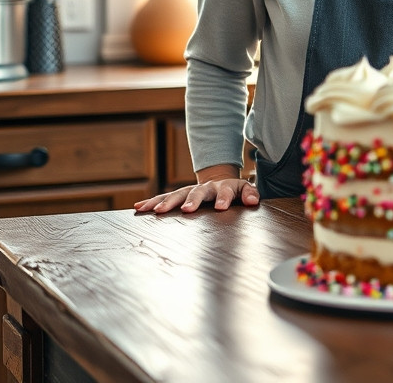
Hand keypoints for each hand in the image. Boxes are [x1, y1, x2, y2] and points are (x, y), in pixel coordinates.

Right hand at [134, 164, 259, 213]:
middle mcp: (205, 187)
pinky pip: (164, 197)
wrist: (219, 180)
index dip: (223, 198)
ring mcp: (190, 190)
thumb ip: (250, 194)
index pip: (225, 191)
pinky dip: (152, 201)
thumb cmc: (233, 191)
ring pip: (177, 194)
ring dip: (167, 202)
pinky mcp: (179, 195)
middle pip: (197, 192)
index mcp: (224, 186)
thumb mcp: (245, 190)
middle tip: (186, 209)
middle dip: (191, 200)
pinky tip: (140, 207)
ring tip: (156, 211)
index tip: (221, 208)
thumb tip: (252, 201)